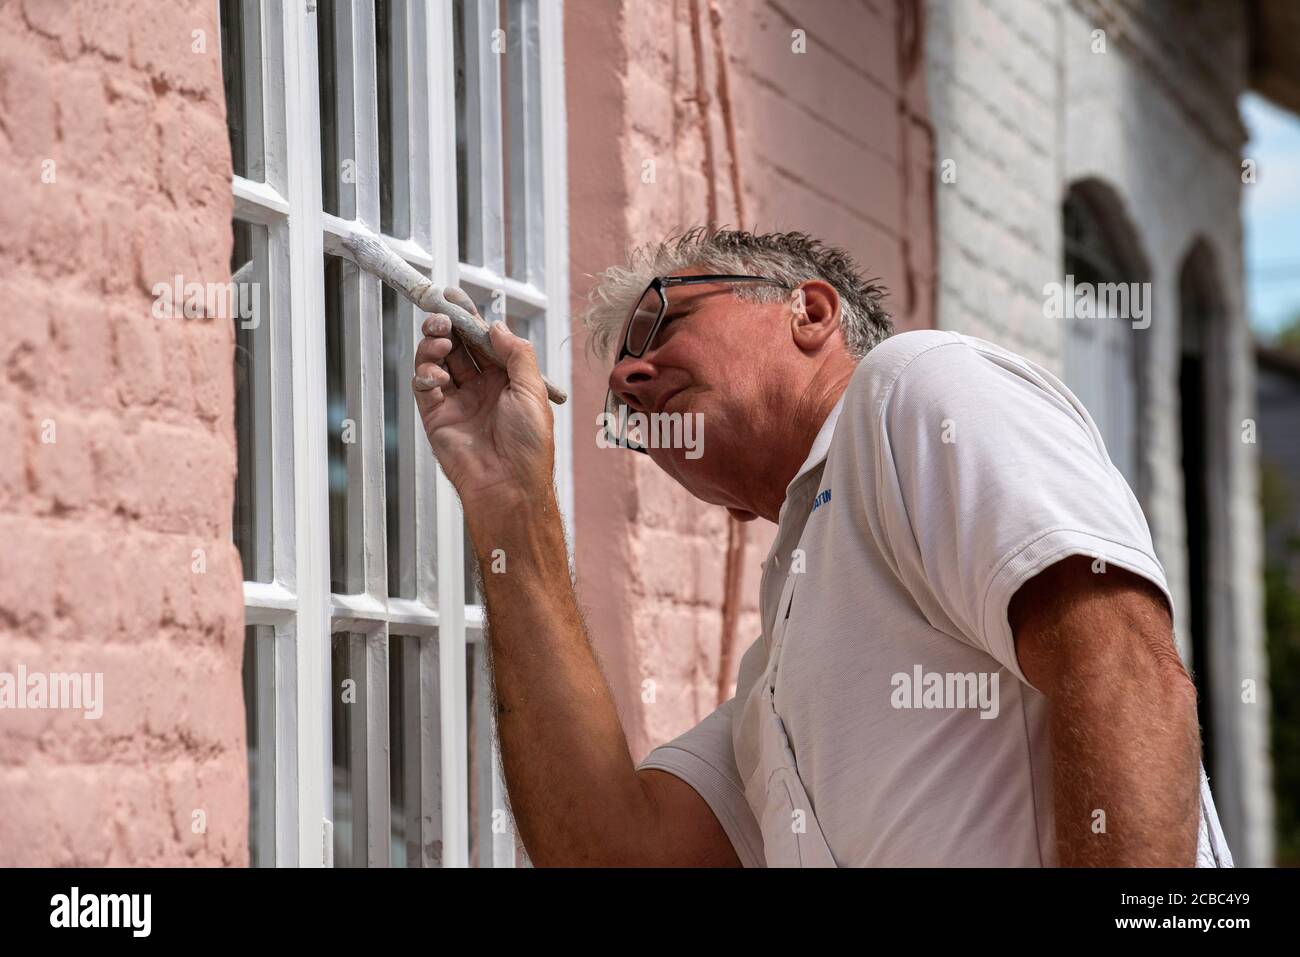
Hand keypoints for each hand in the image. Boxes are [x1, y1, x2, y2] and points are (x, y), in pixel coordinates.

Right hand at [412, 287, 554, 513]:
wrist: (509, 486)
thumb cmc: (529, 446)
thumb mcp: (533, 390)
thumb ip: (516, 354)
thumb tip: (496, 326)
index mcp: (507, 379)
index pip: (484, 340)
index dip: (469, 318)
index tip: (455, 297)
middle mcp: (481, 387)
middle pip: (457, 345)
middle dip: (446, 325)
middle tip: (440, 314)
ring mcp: (458, 401)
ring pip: (437, 361)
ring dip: (434, 344)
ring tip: (440, 343)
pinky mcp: (437, 417)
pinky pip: (424, 386)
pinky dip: (425, 373)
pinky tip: (436, 375)